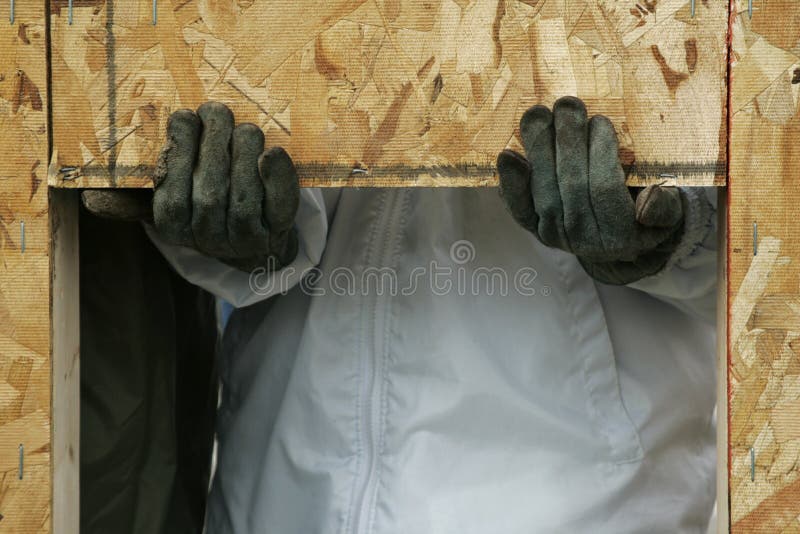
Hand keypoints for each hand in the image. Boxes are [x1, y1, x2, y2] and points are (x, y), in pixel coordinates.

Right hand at [84, 102, 299, 272]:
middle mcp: (211, 241)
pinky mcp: (280, 231)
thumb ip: (136, 198)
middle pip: (209, 194)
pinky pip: (280, 206)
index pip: (172, 197)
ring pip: (243, 198)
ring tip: (243, 126)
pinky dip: (278, 178)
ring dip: (243, 154)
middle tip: (217, 110)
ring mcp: (248, 240)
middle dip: (212, 145)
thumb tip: (91, 198)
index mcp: (176, 230)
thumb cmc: (208, 207)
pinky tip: (273, 153)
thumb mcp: (170, 203)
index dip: (178, 153)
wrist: (258, 238)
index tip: (184, 116)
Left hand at [497, 96, 684, 284]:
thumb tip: (649, 203)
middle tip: (568, 105)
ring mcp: (554, 236)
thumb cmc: (646, 213)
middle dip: (568, 143)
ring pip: (544, 191)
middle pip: (571, 187)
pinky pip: (518, 206)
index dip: (601, 154)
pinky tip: (507, 155)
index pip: (605, 191)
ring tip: (540, 114)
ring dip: (539, 149)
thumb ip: (665, 208)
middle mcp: (584, 241)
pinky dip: (511, 181)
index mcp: (622, 237)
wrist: (618, 238)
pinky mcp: (532, 227)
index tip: (601, 121)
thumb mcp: (670, 212)